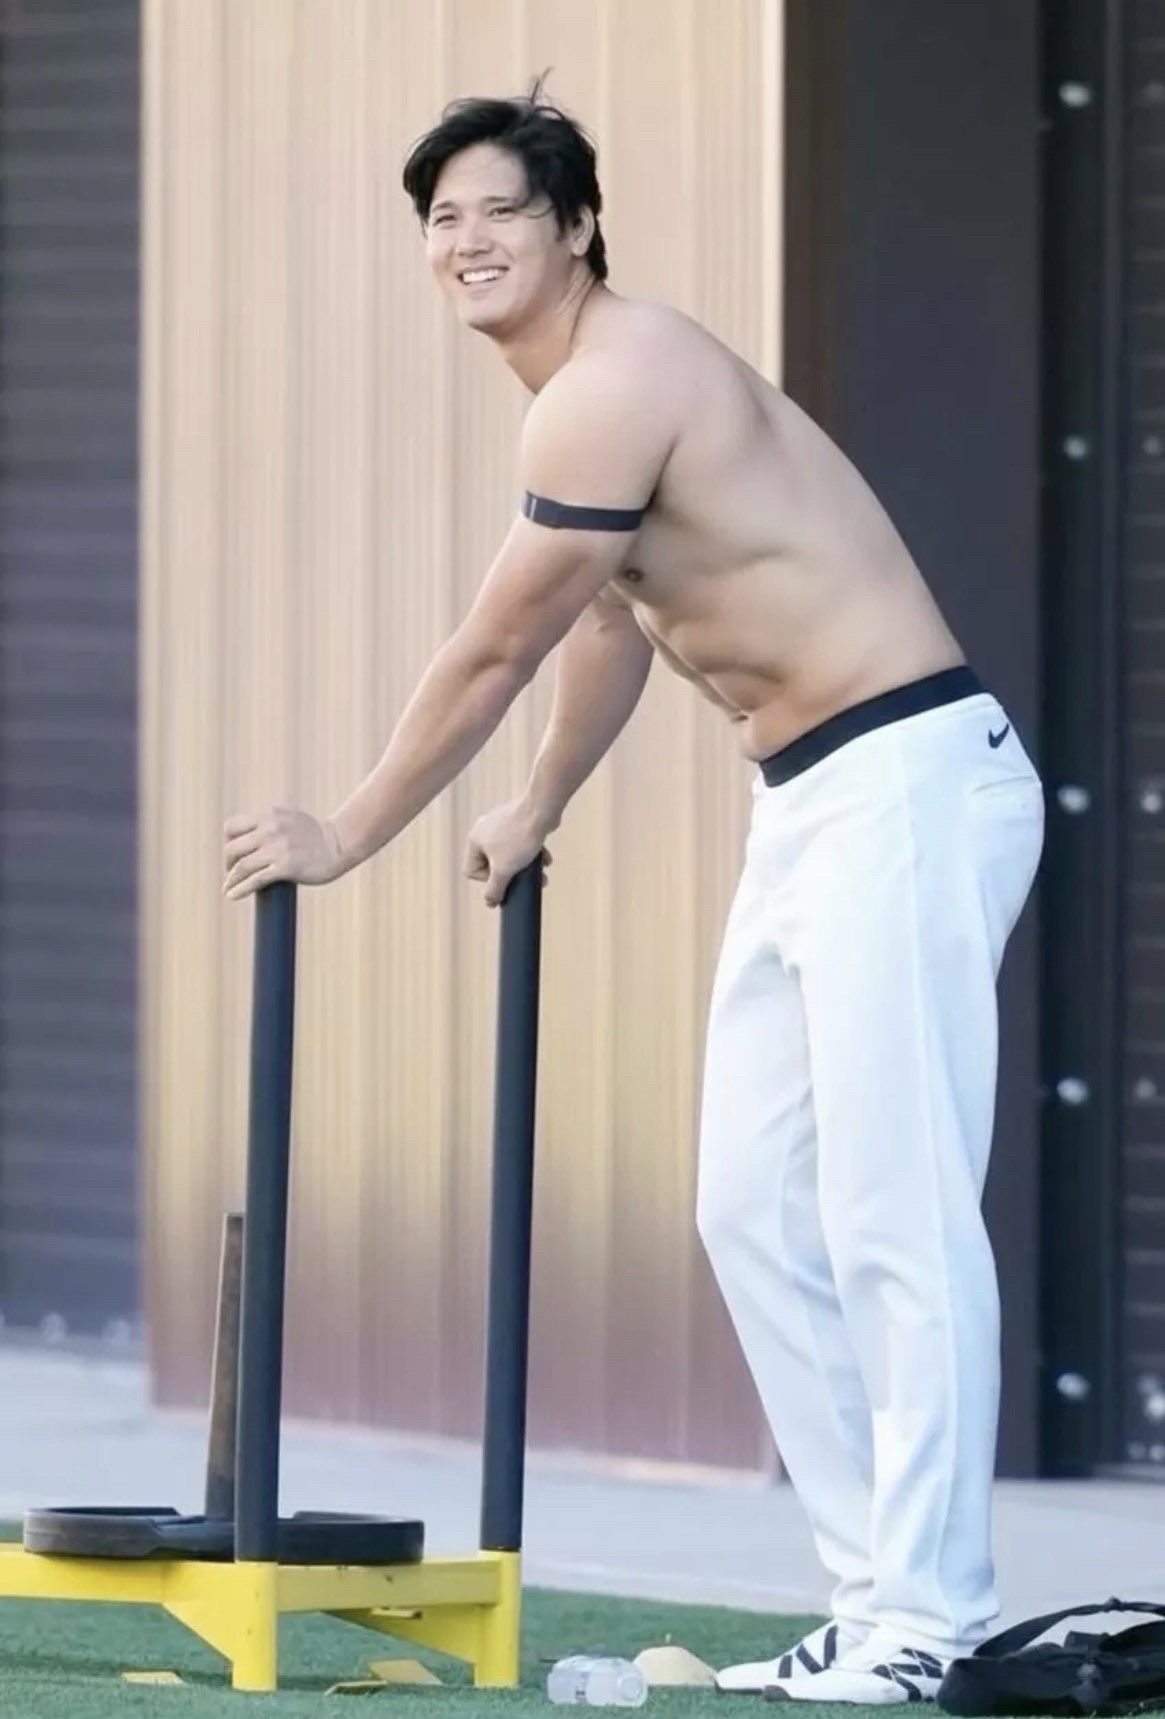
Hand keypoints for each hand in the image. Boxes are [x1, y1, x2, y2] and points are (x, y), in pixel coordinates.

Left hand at [222, 806, 347, 900]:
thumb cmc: (316, 836)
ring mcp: (277, 848)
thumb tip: (249, 839)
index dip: (228, 842)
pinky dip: (239, 889)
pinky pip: (254, 880)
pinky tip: (232, 896)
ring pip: (241, 866)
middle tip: (232, 874)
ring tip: (228, 889)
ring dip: (231, 880)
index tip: (235, 856)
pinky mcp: (286, 866)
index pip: (231, 827)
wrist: (340, 844)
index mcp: (268, 815)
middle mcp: (269, 828)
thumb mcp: (288, 819)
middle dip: (228, 864)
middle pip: (232, 848)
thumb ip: (268, 824)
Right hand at [464, 799, 552, 906]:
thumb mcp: (504, 870)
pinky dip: (532, 853)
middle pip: (493, 864)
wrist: (541, 810)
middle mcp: (484, 830)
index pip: (472, 871)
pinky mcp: (518, 821)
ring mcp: (502, 824)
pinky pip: (521, 843)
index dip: (487, 881)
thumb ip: (495, 889)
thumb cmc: (519, 837)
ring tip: (540, 872)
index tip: (504, 879)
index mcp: (474, 840)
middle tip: (524, 879)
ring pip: (510, 855)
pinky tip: (544, 858)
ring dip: (524, 866)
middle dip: (511, 875)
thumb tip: (489, 901)